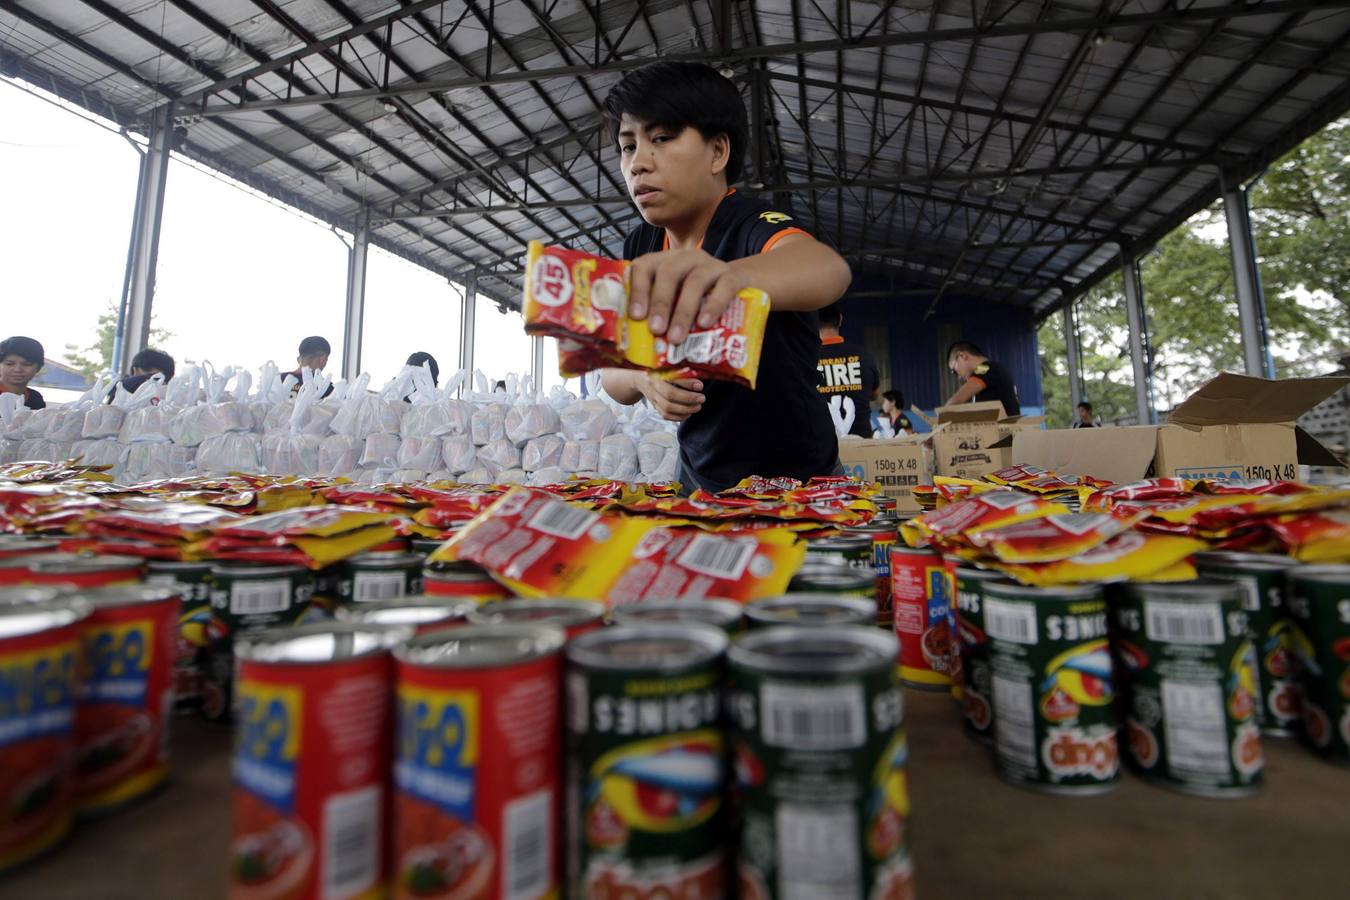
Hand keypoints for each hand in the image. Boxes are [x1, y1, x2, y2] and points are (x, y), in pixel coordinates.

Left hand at [629, 249, 749, 343]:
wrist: (742, 285)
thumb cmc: (702, 299)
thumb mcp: (679, 301)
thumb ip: (662, 313)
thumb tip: (641, 344)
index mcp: (667, 262)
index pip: (645, 266)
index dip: (638, 289)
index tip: (636, 316)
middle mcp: (688, 258)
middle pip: (669, 272)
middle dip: (660, 302)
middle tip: (656, 330)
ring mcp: (712, 265)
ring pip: (695, 281)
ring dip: (683, 311)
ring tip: (677, 337)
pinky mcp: (734, 276)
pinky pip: (725, 287)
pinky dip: (713, 306)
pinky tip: (704, 324)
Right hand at [639, 374, 704, 421]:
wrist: (640, 379)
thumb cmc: (658, 371)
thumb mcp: (668, 368)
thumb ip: (681, 373)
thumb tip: (698, 380)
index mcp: (658, 372)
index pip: (673, 378)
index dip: (688, 383)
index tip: (700, 386)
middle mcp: (653, 385)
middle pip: (670, 395)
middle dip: (688, 398)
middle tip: (701, 398)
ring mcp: (652, 397)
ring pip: (667, 408)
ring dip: (685, 410)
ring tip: (697, 407)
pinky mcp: (654, 406)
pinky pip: (665, 415)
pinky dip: (678, 417)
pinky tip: (687, 414)